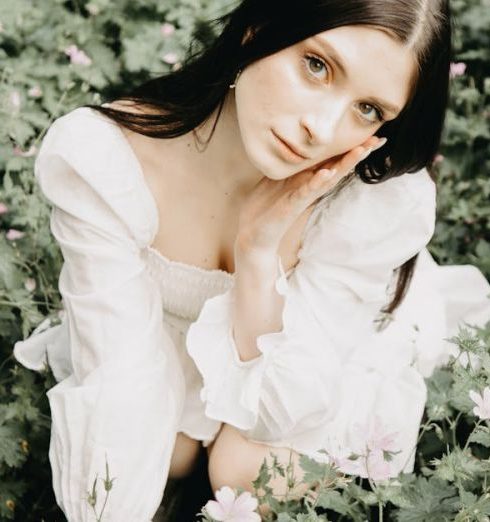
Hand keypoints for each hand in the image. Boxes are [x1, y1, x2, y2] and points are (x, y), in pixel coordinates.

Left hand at [235, 136, 387, 253]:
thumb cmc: (266, 207)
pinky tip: (326, 173)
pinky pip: (306, 191)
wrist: (253, 234)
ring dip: (345, 164)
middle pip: (338, 167)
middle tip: (378, 141)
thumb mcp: (279, 179)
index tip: (372, 135)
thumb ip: (291, 167)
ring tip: (361, 151)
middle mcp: (311, 186)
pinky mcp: (293, 205)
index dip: (350, 147)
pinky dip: (316, 182)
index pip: (333, 159)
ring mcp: (304, 196)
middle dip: (358, 154)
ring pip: (329, 178)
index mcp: (308, 178)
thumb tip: (296, 148)